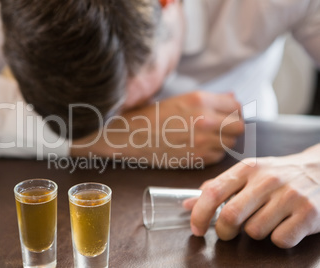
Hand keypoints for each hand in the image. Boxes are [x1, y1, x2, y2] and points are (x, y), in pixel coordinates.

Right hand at [71, 91, 243, 166]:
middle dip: (232, 127)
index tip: (227, 115)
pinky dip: (213, 153)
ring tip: (206, 137)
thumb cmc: (155, 115)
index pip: (236, 106)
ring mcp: (202, 141)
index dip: (234, 111)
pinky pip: (218, 156)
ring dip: (222, 141)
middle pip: (239, 126)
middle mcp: (205, 120)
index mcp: (201, 100)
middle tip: (220, 128)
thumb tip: (233, 97)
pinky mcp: (197, 158)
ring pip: (230, 143)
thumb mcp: (182, 99)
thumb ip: (211, 99)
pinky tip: (198, 147)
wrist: (133, 136)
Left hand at [188, 144, 319, 247]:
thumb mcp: (247, 173)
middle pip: (231, 216)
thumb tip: (187, 204)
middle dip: (223, 231)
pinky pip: (280, 240)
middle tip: (226, 233)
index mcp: (247, 168)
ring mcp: (290, 196)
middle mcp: (267, 180)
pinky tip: (283, 225)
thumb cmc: (277, 174)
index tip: (196, 229)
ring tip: (264, 220)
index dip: (199, 214)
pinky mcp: (309, 214)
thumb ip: (217, 187)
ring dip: (254, 233)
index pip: (213, 192)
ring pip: (254, 231)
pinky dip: (277, 239)